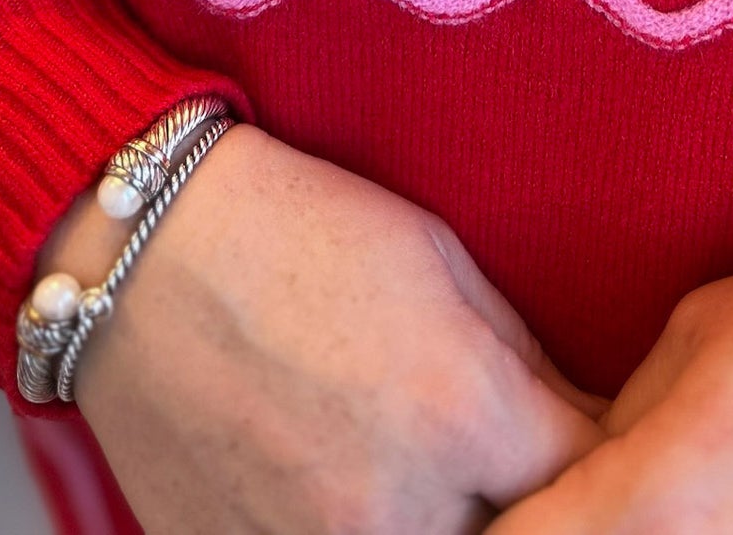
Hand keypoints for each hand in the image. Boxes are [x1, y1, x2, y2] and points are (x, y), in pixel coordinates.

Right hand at [39, 123, 605, 533]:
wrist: (135, 254)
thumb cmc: (291, 228)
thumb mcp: (438, 261)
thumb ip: (518, 362)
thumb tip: (579, 420)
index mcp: (462, 410)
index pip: (588, 475)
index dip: (596, 451)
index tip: (588, 431)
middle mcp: (399, 505)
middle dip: (525, 499)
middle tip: (504, 455)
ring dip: (446, 521)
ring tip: (424, 469)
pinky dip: (361, 534)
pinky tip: (345, 482)